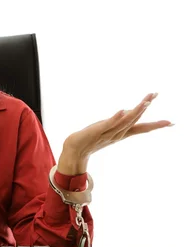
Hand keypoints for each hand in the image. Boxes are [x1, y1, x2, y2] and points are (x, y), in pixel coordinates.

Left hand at [58, 92, 172, 175]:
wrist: (75, 149)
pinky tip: (122, 111)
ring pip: (125, 122)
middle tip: (155, 96)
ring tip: (145, 102)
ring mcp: (108, 133)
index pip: (141, 128)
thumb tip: (128, 112)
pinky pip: (108, 124)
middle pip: (135, 121)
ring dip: (135, 112)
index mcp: (121, 134)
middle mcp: (118, 134)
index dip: (156, 125)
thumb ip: (119, 122)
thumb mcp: (108, 128)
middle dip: (144, 108)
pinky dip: (115, 118)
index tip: (171, 123)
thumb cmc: (91, 139)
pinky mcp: (97, 130)